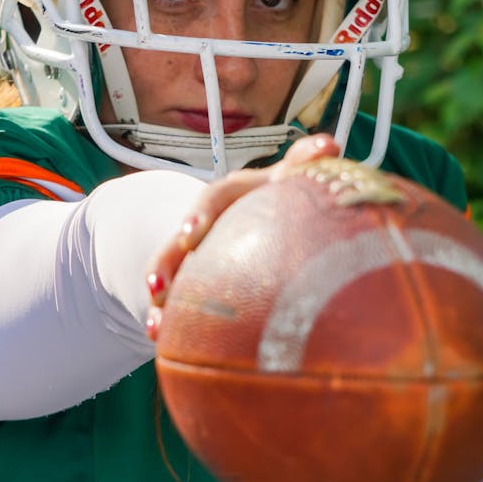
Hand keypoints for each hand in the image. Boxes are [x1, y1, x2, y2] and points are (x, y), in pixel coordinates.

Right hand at [145, 133, 340, 340]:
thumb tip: (329, 144)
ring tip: (153, 325)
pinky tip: (158, 337)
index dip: (199, 218)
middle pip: (179, 242)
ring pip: (170, 271)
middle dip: (165, 264)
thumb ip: (306, 162)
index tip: (188, 238)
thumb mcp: (292, 178)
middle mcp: (207, 222)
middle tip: (158, 286)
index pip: (213, 201)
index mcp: (231, 196)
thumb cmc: (284, 194)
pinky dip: (166, 318)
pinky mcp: (194, 277)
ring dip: (160, 296)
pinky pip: (176, 298)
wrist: (268, 215)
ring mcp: (196, 251)